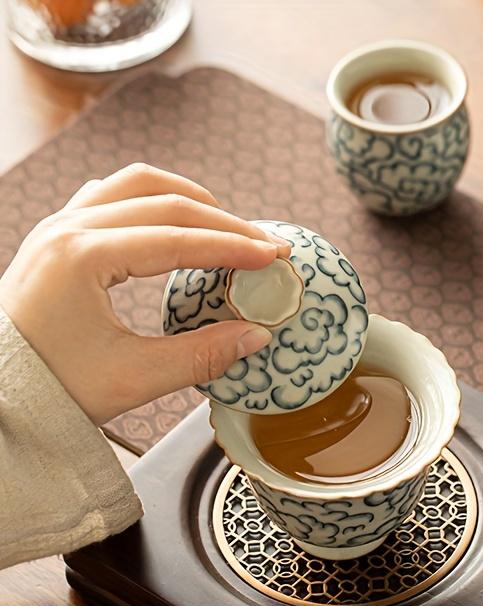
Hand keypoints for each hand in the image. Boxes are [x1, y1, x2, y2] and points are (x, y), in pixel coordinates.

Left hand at [0, 163, 289, 425]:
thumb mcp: (133, 379)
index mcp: (82, 257)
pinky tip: (173, 220)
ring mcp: (58, 226)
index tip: (275, 255)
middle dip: (224, 223)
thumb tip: (256, 336)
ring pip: (135, 185)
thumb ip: (201, 356)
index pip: (177, 238)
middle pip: (164, 202)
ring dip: (187, 199)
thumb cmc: (52, 388)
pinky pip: (110, 194)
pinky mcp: (56, 236)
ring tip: (226, 225)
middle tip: (265, 245)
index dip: (234, 247)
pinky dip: (151, 200)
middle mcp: (67, 229)